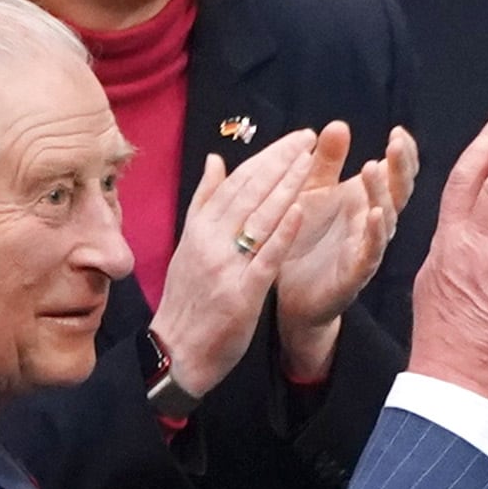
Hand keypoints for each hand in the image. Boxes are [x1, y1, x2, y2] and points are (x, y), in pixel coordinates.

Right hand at [152, 127, 328, 395]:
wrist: (177, 351)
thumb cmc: (188, 299)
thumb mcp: (188, 244)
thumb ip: (203, 201)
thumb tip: (216, 159)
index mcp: (200, 227)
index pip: (238, 181)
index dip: (268, 157)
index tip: (294, 139)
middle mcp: (211, 240)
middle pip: (250, 191)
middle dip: (282, 161)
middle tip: (309, 137)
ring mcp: (226, 266)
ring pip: (259, 217)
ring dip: (286, 186)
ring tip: (310, 161)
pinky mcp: (242, 293)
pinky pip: (265, 257)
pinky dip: (281, 232)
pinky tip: (299, 209)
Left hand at [273, 124, 418, 383]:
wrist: (287, 291)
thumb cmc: (304, 237)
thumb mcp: (312, 191)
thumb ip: (325, 161)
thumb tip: (339, 124)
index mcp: (365, 200)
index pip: (394, 174)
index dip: (402, 154)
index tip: (399, 131)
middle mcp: (372, 223)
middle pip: (398, 192)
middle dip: (401, 166)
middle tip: (396, 141)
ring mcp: (366, 248)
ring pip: (386, 219)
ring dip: (382, 193)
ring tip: (373, 168)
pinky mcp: (354, 273)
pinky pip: (370, 253)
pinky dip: (375, 234)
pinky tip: (375, 214)